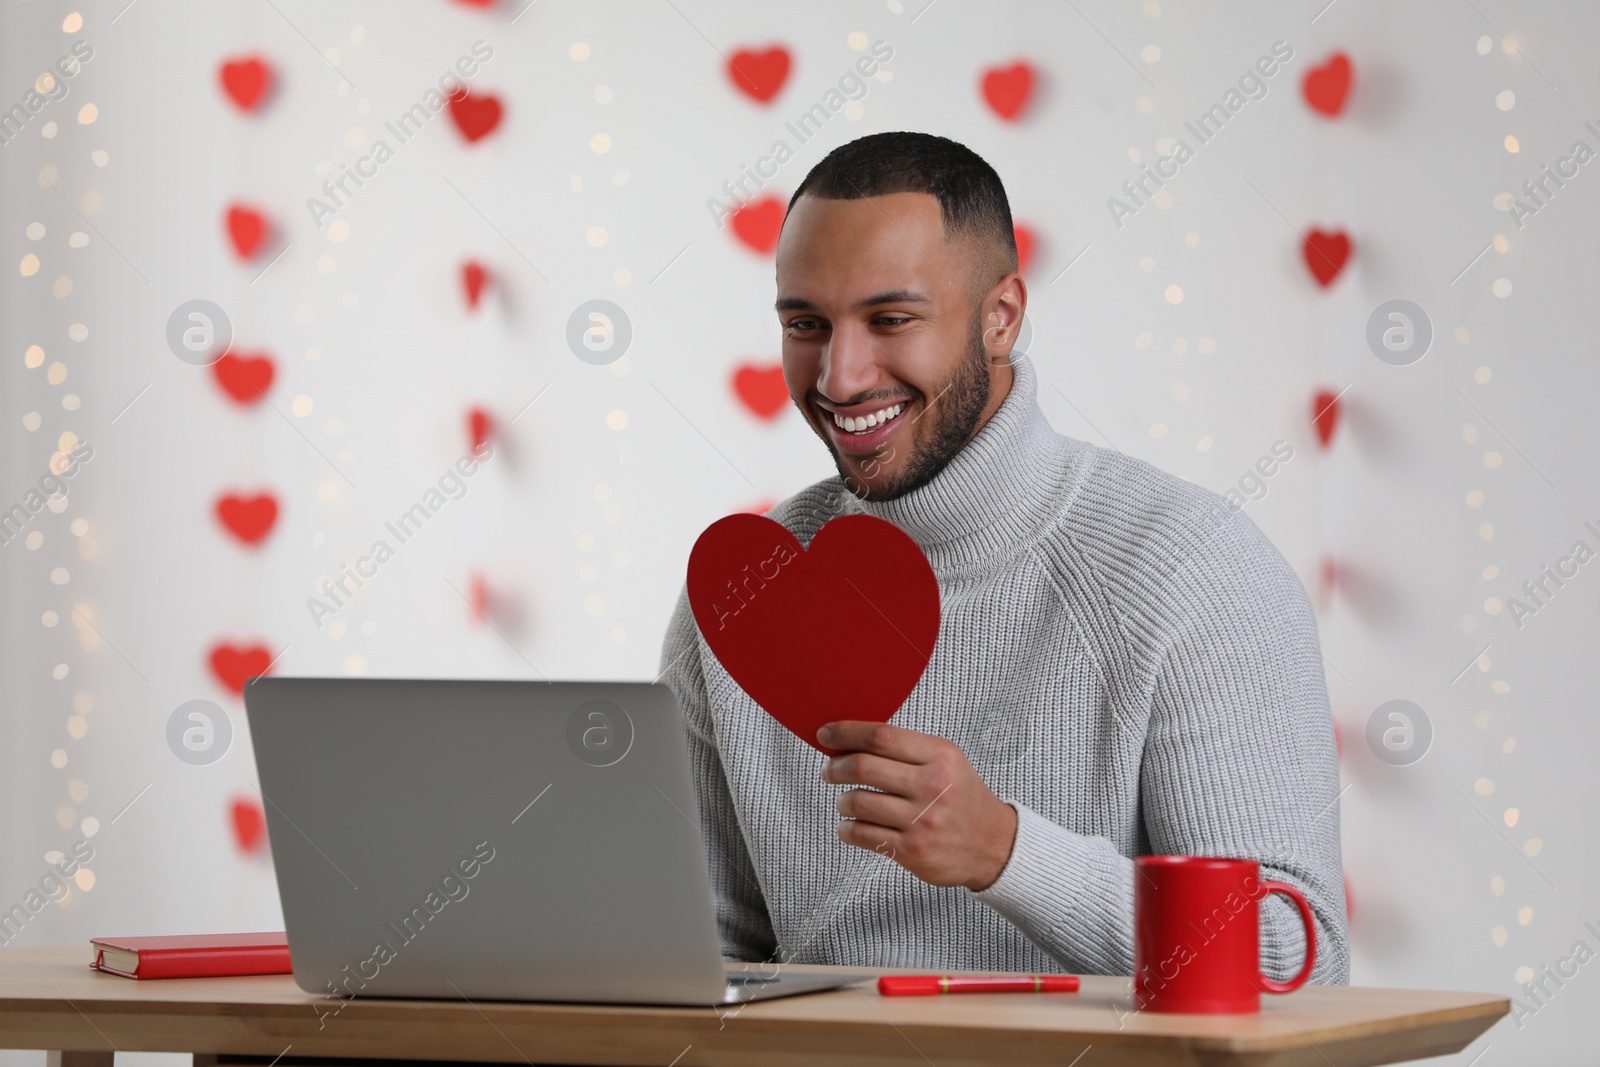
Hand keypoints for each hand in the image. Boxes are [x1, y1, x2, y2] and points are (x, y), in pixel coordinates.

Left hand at [818, 721, 1017, 890]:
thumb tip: (850, 741)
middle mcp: (932, 786)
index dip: (845, 733)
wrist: (992, 845)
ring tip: (845, 799)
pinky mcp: (911, 850)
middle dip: (835, 767)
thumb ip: (906, 749)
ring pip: (857, 801)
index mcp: (940, 756)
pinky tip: (850, 825)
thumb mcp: (946, 762)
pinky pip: (861, 833)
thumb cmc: (961, 798)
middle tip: (829, 770)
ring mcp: (921, 820)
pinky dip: (847, 827)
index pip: (881, 736)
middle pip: (862, 766)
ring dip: (841, 799)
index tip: (825, 735)